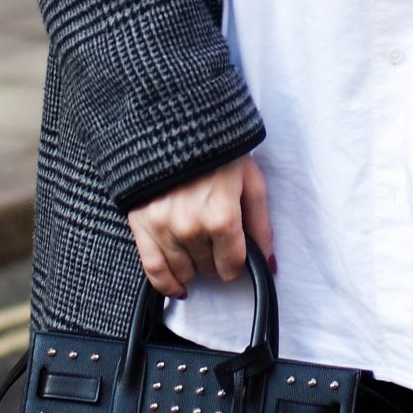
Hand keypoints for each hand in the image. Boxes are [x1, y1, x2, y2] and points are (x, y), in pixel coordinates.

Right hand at [127, 154, 274, 299]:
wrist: (175, 124)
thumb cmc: (218, 150)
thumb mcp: (251, 182)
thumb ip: (261, 226)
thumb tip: (270, 263)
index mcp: (222, 217)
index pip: (232, 265)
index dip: (238, 264)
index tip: (236, 256)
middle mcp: (191, 228)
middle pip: (208, 269)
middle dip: (216, 261)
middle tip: (218, 244)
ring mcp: (163, 227)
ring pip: (183, 271)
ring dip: (194, 268)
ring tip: (199, 254)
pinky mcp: (142, 224)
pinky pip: (152, 268)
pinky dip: (165, 283)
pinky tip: (177, 287)